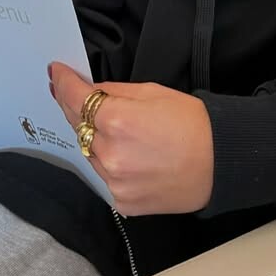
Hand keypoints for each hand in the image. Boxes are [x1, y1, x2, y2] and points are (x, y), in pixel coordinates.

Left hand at [50, 63, 213, 215]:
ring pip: (88, 153)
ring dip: (93, 138)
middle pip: (78, 127)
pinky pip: (103, 176)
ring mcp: (114, 182)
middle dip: (76, 109)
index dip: (63, 84)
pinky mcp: (122, 202)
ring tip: (116, 129)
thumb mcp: (153, 92)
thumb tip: (90, 90)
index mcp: (118, 121)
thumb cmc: (192, 122)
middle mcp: (110, 154)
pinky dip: (109, 162)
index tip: (55, 73)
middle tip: (73, 94)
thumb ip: (115, 91)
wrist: (220, 164)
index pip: (76, 100)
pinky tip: (128, 155)